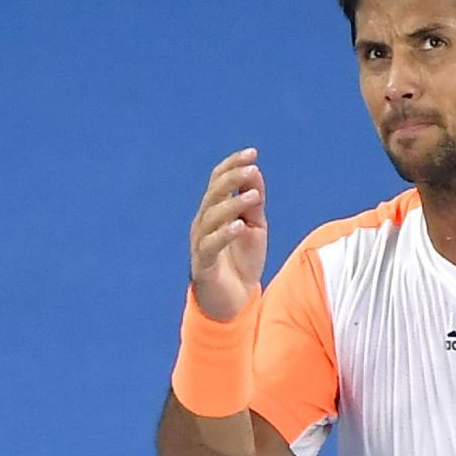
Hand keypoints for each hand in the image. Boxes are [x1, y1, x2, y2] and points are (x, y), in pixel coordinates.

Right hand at [189, 148, 267, 320]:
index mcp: (214, 210)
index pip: (218, 180)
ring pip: (211, 217)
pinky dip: (224, 233)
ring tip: (254, 196)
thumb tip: (255, 172)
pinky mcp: (203, 264)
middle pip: (213, 194)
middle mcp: (203, 223)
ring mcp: (201, 243)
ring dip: (233, 204)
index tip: (252, 152)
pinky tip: (239, 226)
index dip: (232, 165)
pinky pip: (210, 245)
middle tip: (252, 169)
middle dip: (232, 178)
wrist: (234, 302)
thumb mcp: (255, 227)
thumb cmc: (243, 261)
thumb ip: (254, 202)